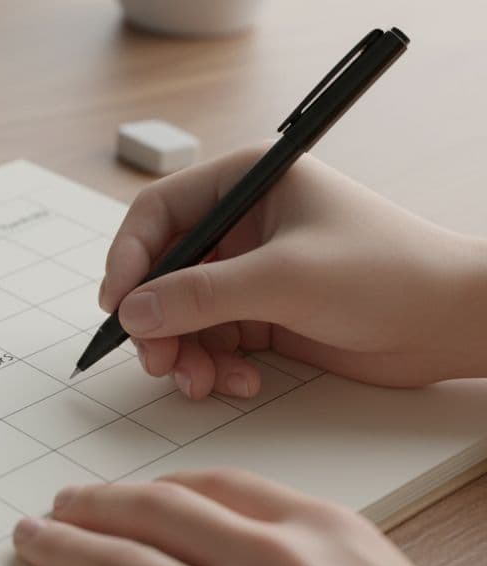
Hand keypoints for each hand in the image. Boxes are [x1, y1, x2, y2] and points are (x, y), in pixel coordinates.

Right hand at [100, 149, 486, 398]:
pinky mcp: (262, 313)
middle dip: (157, 321)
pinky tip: (238, 382)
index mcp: (247, 182)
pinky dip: (213, 366)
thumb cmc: (387, 273)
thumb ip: (201, 295)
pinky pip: (210, 341)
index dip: (129, 259)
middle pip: (162, 271)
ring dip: (183, 353)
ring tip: (201, 383)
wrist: (450, 324)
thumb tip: (132, 311)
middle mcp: (242, 223)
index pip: (158, 213)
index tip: (117, 306)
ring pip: (181, 314)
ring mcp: (250, 271)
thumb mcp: (284, 278)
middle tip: (158, 361)